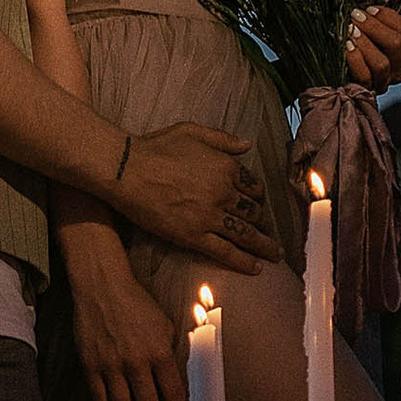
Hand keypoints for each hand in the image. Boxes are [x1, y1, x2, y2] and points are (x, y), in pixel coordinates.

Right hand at [63, 241, 188, 400]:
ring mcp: (111, 366)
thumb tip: (177, 386)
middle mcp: (136, 363)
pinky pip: (100, 400)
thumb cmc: (136, 304)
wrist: (103, 287)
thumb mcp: (166, 326)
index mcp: (160, 352)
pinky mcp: (90, 366)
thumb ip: (171, 356)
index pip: (174, 397)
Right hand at [114, 124, 271, 274]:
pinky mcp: (193, 236)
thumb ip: (223, 138)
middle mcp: (224, 193)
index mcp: (226, 167)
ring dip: (263, 246)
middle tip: (268, 233)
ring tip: (274, 255)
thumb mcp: (192, 131)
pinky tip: (255, 268)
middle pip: (254, 212)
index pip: (254, 187)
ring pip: (246, 234)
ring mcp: (210, 216)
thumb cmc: (155, 147)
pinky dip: (243, 261)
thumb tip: (247, 144)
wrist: (126, 169)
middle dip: (263, 224)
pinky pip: (225, 252)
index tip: (258, 206)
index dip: (258, 198)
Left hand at [346, 5, 400, 91]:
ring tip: (350, 30)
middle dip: (375, 27)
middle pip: (396, 45)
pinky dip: (356, 60)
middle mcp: (398, 70)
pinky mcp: (366, 91)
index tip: (369, 9)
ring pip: (382, 63)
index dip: (388, 17)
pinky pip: (365, 77)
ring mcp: (383, 82)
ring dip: (364, 43)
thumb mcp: (384, 34)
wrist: (340, 68)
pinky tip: (347, 46)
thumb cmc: (364, 47)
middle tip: (356, 16)